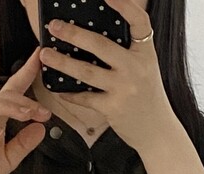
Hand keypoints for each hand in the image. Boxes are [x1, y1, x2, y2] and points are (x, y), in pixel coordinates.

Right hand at [0, 48, 50, 173]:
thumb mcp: (7, 160)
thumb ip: (23, 144)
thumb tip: (41, 128)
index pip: (11, 92)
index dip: (25, 74)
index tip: (39, 60)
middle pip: (2, 98)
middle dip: (24, 101)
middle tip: (42, 111)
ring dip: (8, 108)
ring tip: (26, 114)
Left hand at [38, 0, 177, 152]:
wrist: (157, 131)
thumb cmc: (148, 97)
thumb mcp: (145, 68)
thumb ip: (128, 52)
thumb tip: (96, 36)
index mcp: (145, 53)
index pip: (139, 22)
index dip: (124, 5)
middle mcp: (135, 68)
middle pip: (101, 45)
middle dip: (74, 33)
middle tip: (54, 26)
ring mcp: (124, 89)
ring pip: (86, 72)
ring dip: (62, 62)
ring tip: (46, 55)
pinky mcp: (113, 108)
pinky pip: (85, 98)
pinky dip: (69, 93)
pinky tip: (57, 88)